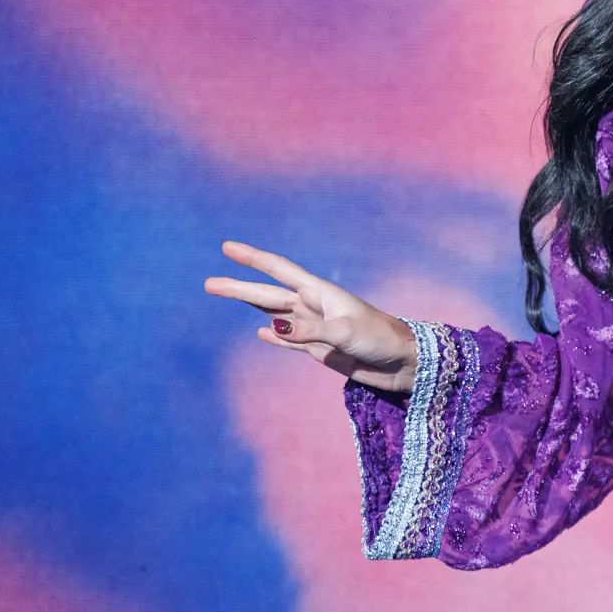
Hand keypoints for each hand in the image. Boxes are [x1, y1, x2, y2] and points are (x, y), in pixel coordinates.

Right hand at [204, 241, 418, 392]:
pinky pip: (290, 339)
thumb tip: (270, 327)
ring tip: (227, 295)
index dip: (253, 259)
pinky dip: (275, 335)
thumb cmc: (381, 340)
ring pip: (275, 314)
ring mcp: (316, 328)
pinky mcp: (320, 349)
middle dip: (239, 288)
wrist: (403, 364)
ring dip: (251, 306)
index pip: (279, 271)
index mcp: (322, 294)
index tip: (227, 247)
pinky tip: (262, 332)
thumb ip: (309, 330)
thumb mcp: (345, 332)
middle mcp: (315, 308)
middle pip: (268, 294)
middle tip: (209, 283)